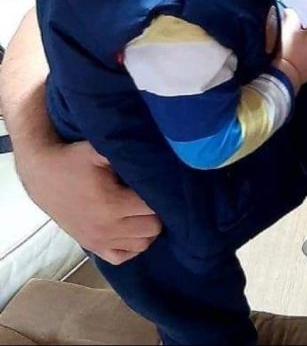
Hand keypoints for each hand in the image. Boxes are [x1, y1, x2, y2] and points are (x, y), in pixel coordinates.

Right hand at [17, 139, 161, 264]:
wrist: (41, 174)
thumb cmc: (73, 159)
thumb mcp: (100, 151)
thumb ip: (127, 156)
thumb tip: (154, 158)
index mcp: (111, 205)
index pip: (153, 209)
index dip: (161, 195)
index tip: (161, 184)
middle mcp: (106, 228)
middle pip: (152, 229)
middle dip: (157, 212)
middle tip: (152, 196)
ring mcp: (98, 241)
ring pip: (141, 246)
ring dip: (147, 229)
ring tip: (144, 210)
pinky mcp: (90, 246)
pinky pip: (121, 257)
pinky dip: (132, 246)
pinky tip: (133, 229)